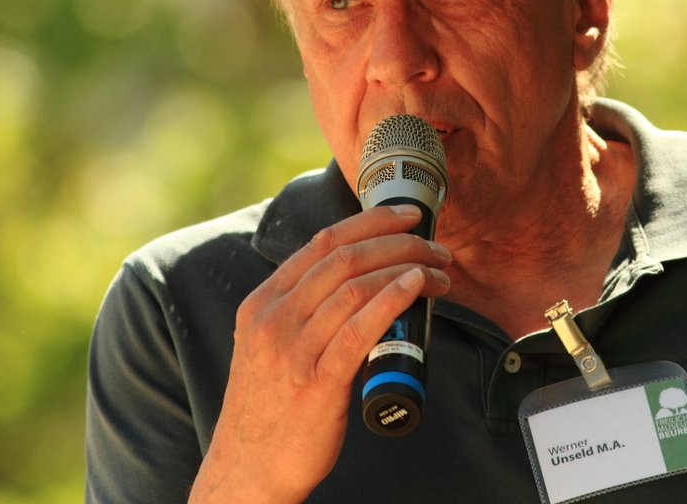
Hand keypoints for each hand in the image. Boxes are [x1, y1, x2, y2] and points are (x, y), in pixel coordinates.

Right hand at [188, 205, 451, 502]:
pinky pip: (360, 329)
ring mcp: (293, 350)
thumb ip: (299, 312)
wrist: (247, 471)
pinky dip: (393, 299)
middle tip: (434, 245)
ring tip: (439, 272)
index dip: (369, 221)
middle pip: (344, 258)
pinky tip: (417, 287)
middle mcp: (274, 318)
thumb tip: (356, 284)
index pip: (321, 243)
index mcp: (262, 303)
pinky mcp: (317, 383)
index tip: (404, 215)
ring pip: (356, 286)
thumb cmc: (269, 410)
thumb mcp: (267, 347)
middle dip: (398, 241)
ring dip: (407, 268)